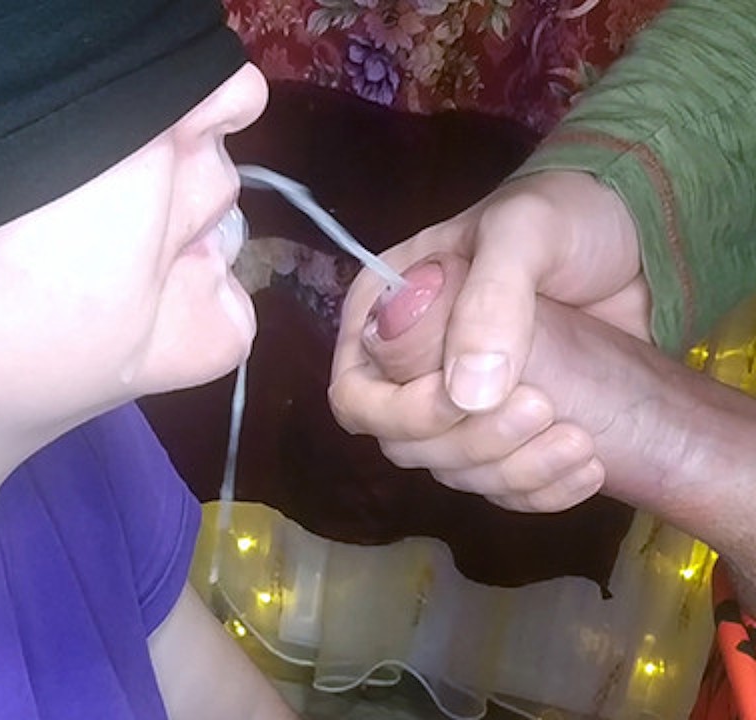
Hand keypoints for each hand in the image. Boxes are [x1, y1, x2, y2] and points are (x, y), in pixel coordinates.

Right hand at [329, 170, 647, 510]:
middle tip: (544, 406)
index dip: (400, 414)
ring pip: (456, 472)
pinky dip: (543, 490)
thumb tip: (464, 395)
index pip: (357, 394)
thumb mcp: (523, 232)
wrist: (640, 236)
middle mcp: (410, 367)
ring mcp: (461, 403)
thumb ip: (490, 300)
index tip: (464, 400)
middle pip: (405, 444)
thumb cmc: (567, 215)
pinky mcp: (511, 431)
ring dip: (513, 470)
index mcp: (386, 315)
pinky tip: (588, 467)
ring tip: (580, 440)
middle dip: (472, 442)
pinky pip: (505, 486)